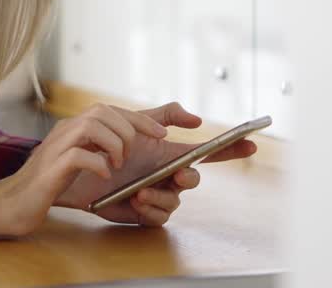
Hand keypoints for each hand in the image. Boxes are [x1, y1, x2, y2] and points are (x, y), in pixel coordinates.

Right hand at [0, 102, 170, 235]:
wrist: (15, 202)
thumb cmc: (50, 185)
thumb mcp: (77, 161)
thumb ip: (97, 149)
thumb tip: (127, 148)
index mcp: (74, 127)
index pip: (110, 110)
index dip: (140, 119)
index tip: (162, 133)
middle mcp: (65, 130)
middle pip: (102, 111)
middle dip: (128, 130)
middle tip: (131, 155)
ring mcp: (56, 146)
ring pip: (91, 125)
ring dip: (113, 144)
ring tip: (117, 165)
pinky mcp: (50, 167)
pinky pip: (78, 155)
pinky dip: (97, 164)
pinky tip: (103, 176)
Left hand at [54, 102, 256, 226]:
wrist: (80, 167)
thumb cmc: (107, 146)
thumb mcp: (135, 122)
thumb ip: (166, 114)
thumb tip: (197, 118)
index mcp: (171, 154)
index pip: (208, 152)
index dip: (231, 149)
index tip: (251, 142)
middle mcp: (169, 176)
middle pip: (194, 178)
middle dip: (189, 176)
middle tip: (178, 174)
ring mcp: (159, 195)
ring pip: (176, 200)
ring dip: (161, 195)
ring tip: (141, 189)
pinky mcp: (146, 214)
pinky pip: (161, 217)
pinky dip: (152, 209)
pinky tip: (137, 199)